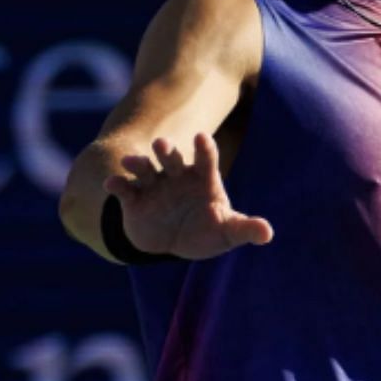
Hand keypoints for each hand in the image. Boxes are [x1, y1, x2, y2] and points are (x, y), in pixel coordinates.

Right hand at [102, 133, 272, 260]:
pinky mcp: (133, 200)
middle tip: (162, 145)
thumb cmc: (208, 231)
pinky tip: (112, 183)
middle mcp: (177, 176)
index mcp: (203, 178)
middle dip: (166, 151)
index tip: (202, 138)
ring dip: (139, 163)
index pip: (205, 158)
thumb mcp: (228, 232)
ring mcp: (154, 186)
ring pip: (146, 169)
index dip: (204, 148)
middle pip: (172, 158)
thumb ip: (245, 229)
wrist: (176, 242)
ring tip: (132, 162)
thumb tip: (267, 234)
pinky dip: (118, 185)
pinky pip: (125, 189)